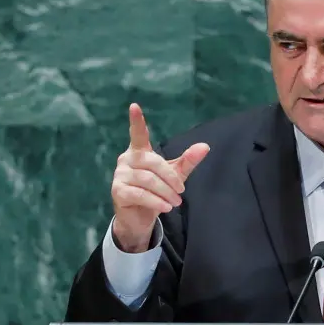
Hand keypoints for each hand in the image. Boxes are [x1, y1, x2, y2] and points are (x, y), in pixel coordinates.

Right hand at [111, 103, 209, 252]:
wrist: (139, 218)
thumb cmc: (156, 192)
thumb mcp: (174, 176)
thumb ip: (187, 161)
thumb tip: (205, 146)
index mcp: (139, 152)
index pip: (138, 134)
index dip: (137, 121)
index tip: (134, 106)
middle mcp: (126, 160)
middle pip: (153, 163)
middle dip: (170, 178)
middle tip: (181, 192)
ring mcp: (120, 175)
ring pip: (147, 180)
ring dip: (165, 192)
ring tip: (175, 203)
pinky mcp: (118, 191)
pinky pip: (140, 194)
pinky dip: (156, 201)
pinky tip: (165, 207)